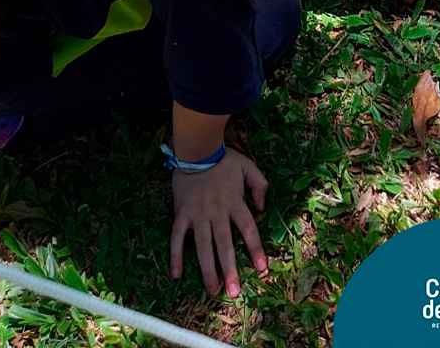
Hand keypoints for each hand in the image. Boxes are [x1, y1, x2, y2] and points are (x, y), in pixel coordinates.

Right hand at [170, 149, 267, 297]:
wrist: (196, 148)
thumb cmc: (223, 159)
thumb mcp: (248, 166)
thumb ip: (260, 184)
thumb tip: (264, 207)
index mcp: (234, 202)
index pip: (248, 229)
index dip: (255, 249)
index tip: (262, 269)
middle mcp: (216, 212)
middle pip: (224, 244)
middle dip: (230, 270)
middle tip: (234, 292)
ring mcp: (197, 214)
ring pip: (202, 246)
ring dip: (207, 270)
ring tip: (213, 291)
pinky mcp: (181, 214)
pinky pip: (177, 237)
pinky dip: (176, 255)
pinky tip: (176, 274)